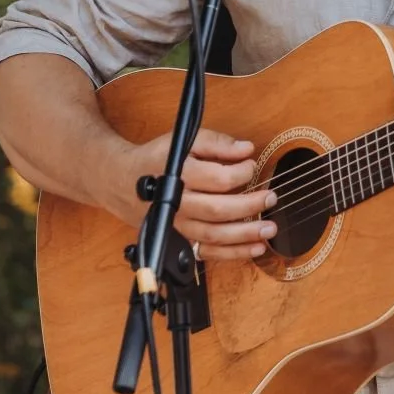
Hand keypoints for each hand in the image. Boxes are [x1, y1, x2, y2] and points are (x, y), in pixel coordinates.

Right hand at [110, 127, 276, 264]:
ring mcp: (177, 226)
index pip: (217, 178)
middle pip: (217, 210)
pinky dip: (232, 253)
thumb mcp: (184, 140)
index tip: (252, 166)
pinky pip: (207, 252)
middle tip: (272, 198)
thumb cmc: (156, 159)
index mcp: (178, 174)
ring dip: (245, 235)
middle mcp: (177, 203)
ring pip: (213, 236)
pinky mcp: (179, 240)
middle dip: (249, 206)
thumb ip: (216, 143)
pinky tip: (254, 248)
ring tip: (269, 229)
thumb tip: (246, 149)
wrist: (122, 182)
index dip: (241, 173)